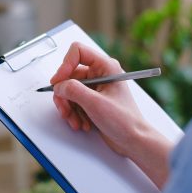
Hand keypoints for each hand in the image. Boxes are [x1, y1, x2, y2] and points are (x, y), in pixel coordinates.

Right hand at [51, 42, 173, 188]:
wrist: (133, 140)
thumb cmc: (124, 121)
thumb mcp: (96, 104)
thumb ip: (74, 90)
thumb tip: (59, 85)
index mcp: (106, 66)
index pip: (77, 52)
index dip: (65, 65)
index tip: (58, 82)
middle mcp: (99, 74)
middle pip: (69, 75)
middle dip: (65, 95)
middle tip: (65, 109)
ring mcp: (95, 87)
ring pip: (68, 90)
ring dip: (68, 107)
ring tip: (76, 121)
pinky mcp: (91, 99)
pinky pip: (72, 101)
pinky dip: (73, 113)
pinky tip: (81, 123)